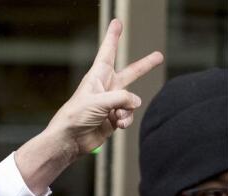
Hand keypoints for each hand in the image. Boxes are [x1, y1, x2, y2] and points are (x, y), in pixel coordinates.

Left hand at [16, 19, 163, 194]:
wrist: (69, 141)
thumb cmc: (75, 117)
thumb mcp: (99, 101)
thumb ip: (122, 97)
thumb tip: (136, 101)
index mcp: (97, 77)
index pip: (107, 52)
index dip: (113, 37)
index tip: (116, 22)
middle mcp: (105, 88)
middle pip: (130, 73)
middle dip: (145, 66)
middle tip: (159, 56)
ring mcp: (110, 104)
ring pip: (132, 100)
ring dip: (128, 109)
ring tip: (118, 116)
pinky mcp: (113, 118)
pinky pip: (129, 115)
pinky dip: (126, 120)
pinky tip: (118, 124)